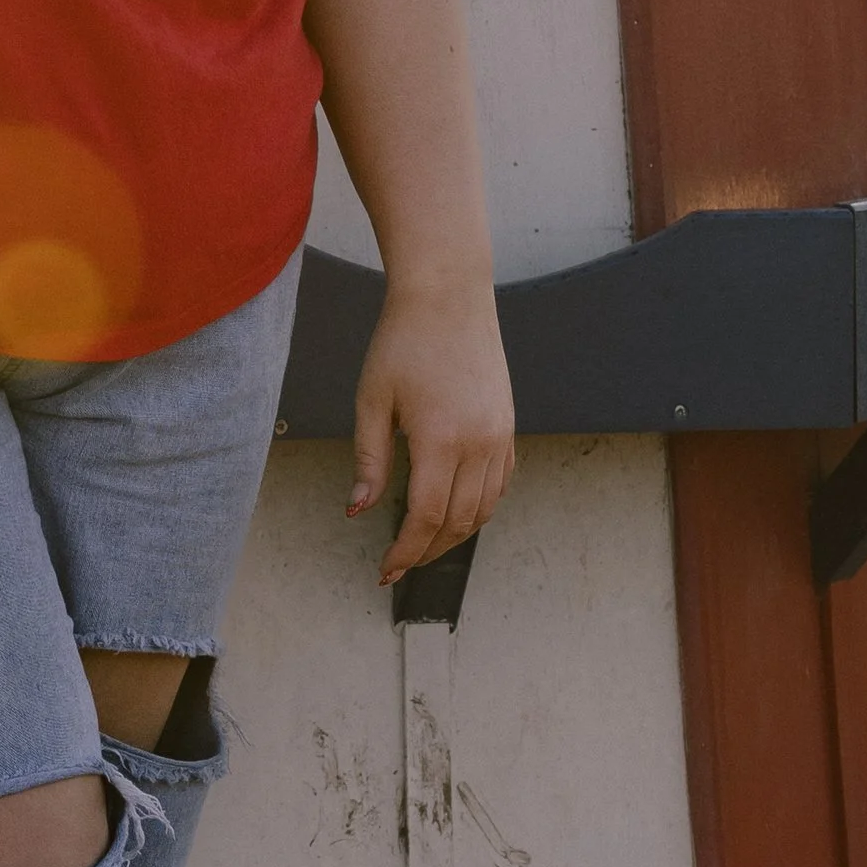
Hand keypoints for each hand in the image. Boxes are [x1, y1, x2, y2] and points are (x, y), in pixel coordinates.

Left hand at [349, 284, 515, 587]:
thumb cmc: (403, 342)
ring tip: (424, 545)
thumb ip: (368, 459)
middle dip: (426, 551)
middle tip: (398, 565)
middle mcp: (478, 444)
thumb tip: (358, 510)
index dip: (404, 551)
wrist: (448, 296)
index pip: (424, 517)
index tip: (385, 570)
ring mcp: (500, 436)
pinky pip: (501, 484)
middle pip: (456, 522)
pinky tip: (457, 512)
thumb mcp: (372, 400)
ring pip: (484, 509)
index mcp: (440, 440)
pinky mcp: (508, 426)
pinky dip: (481, 508)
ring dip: (454, 535)